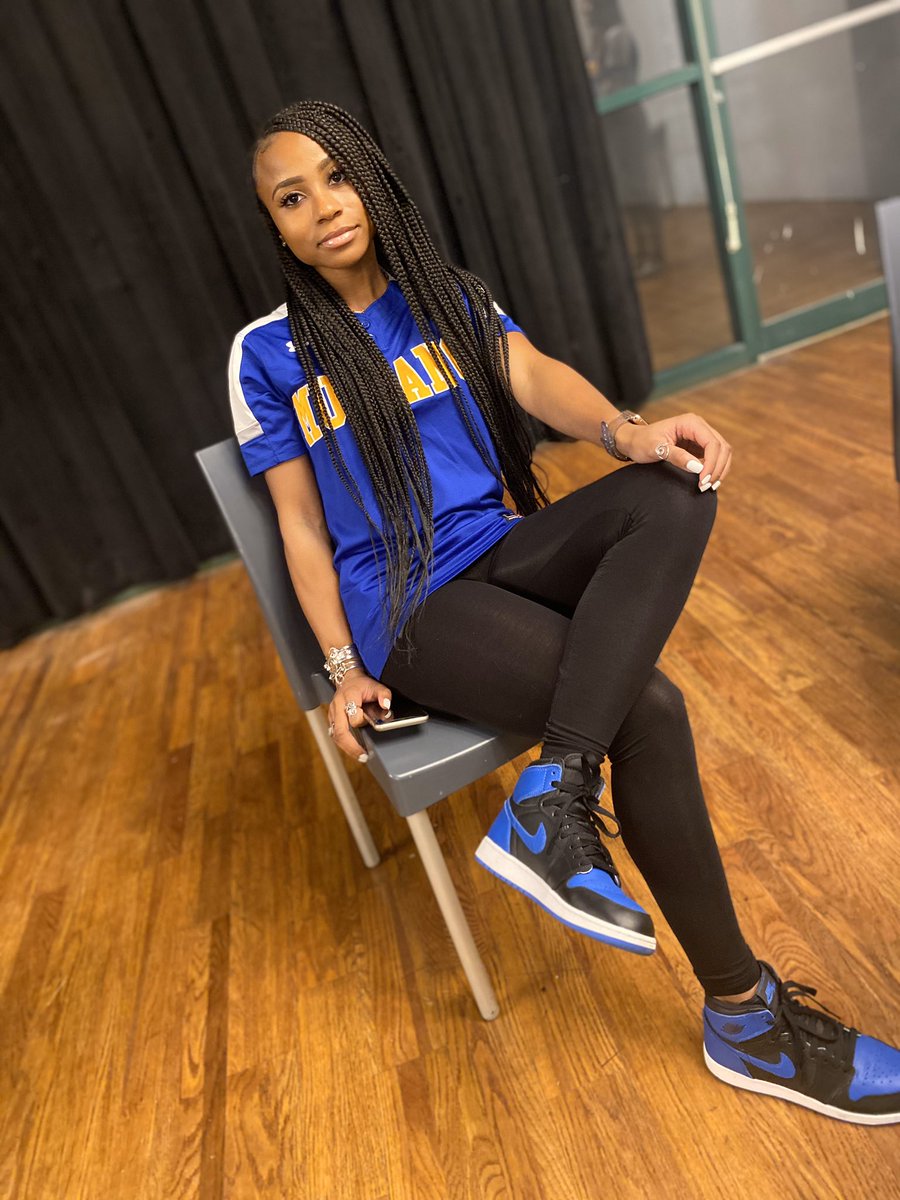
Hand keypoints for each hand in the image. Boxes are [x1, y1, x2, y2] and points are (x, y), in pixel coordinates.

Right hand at [327, 668, 391, 761]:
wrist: (347, 680)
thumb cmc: (361, 685)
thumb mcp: (376, 685)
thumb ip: (384, 694)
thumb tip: (386, 705)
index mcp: (348, 696)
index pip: (352, 715)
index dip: (360, 722)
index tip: (370, 724)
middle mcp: (337, 706)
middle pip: (340, 731)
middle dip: (351, 746)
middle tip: (362, 755)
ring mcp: (332, 714)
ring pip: (335, 735)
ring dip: (347, 748)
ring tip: (359, 756)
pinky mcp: (331, 720)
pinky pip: (335, 735)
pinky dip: (344, 744)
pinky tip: (353, 750)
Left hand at [616, 413, 731, 490]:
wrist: (633, 440)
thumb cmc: (641, 442)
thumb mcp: (656, 449)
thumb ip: (677, 457)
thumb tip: (697, 468)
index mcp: (691, 422)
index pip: (712, 443)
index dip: (711, 463)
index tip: (702, 480)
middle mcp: (699, 426)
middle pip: (722, 447)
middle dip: (717, 468)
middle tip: (705, 486)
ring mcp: (701, 436)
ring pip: (722, 452)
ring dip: (719, 470)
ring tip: (708, 486)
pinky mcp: (699, 446)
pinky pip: (715, 457)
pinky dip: (714, 469)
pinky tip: (707, 481)